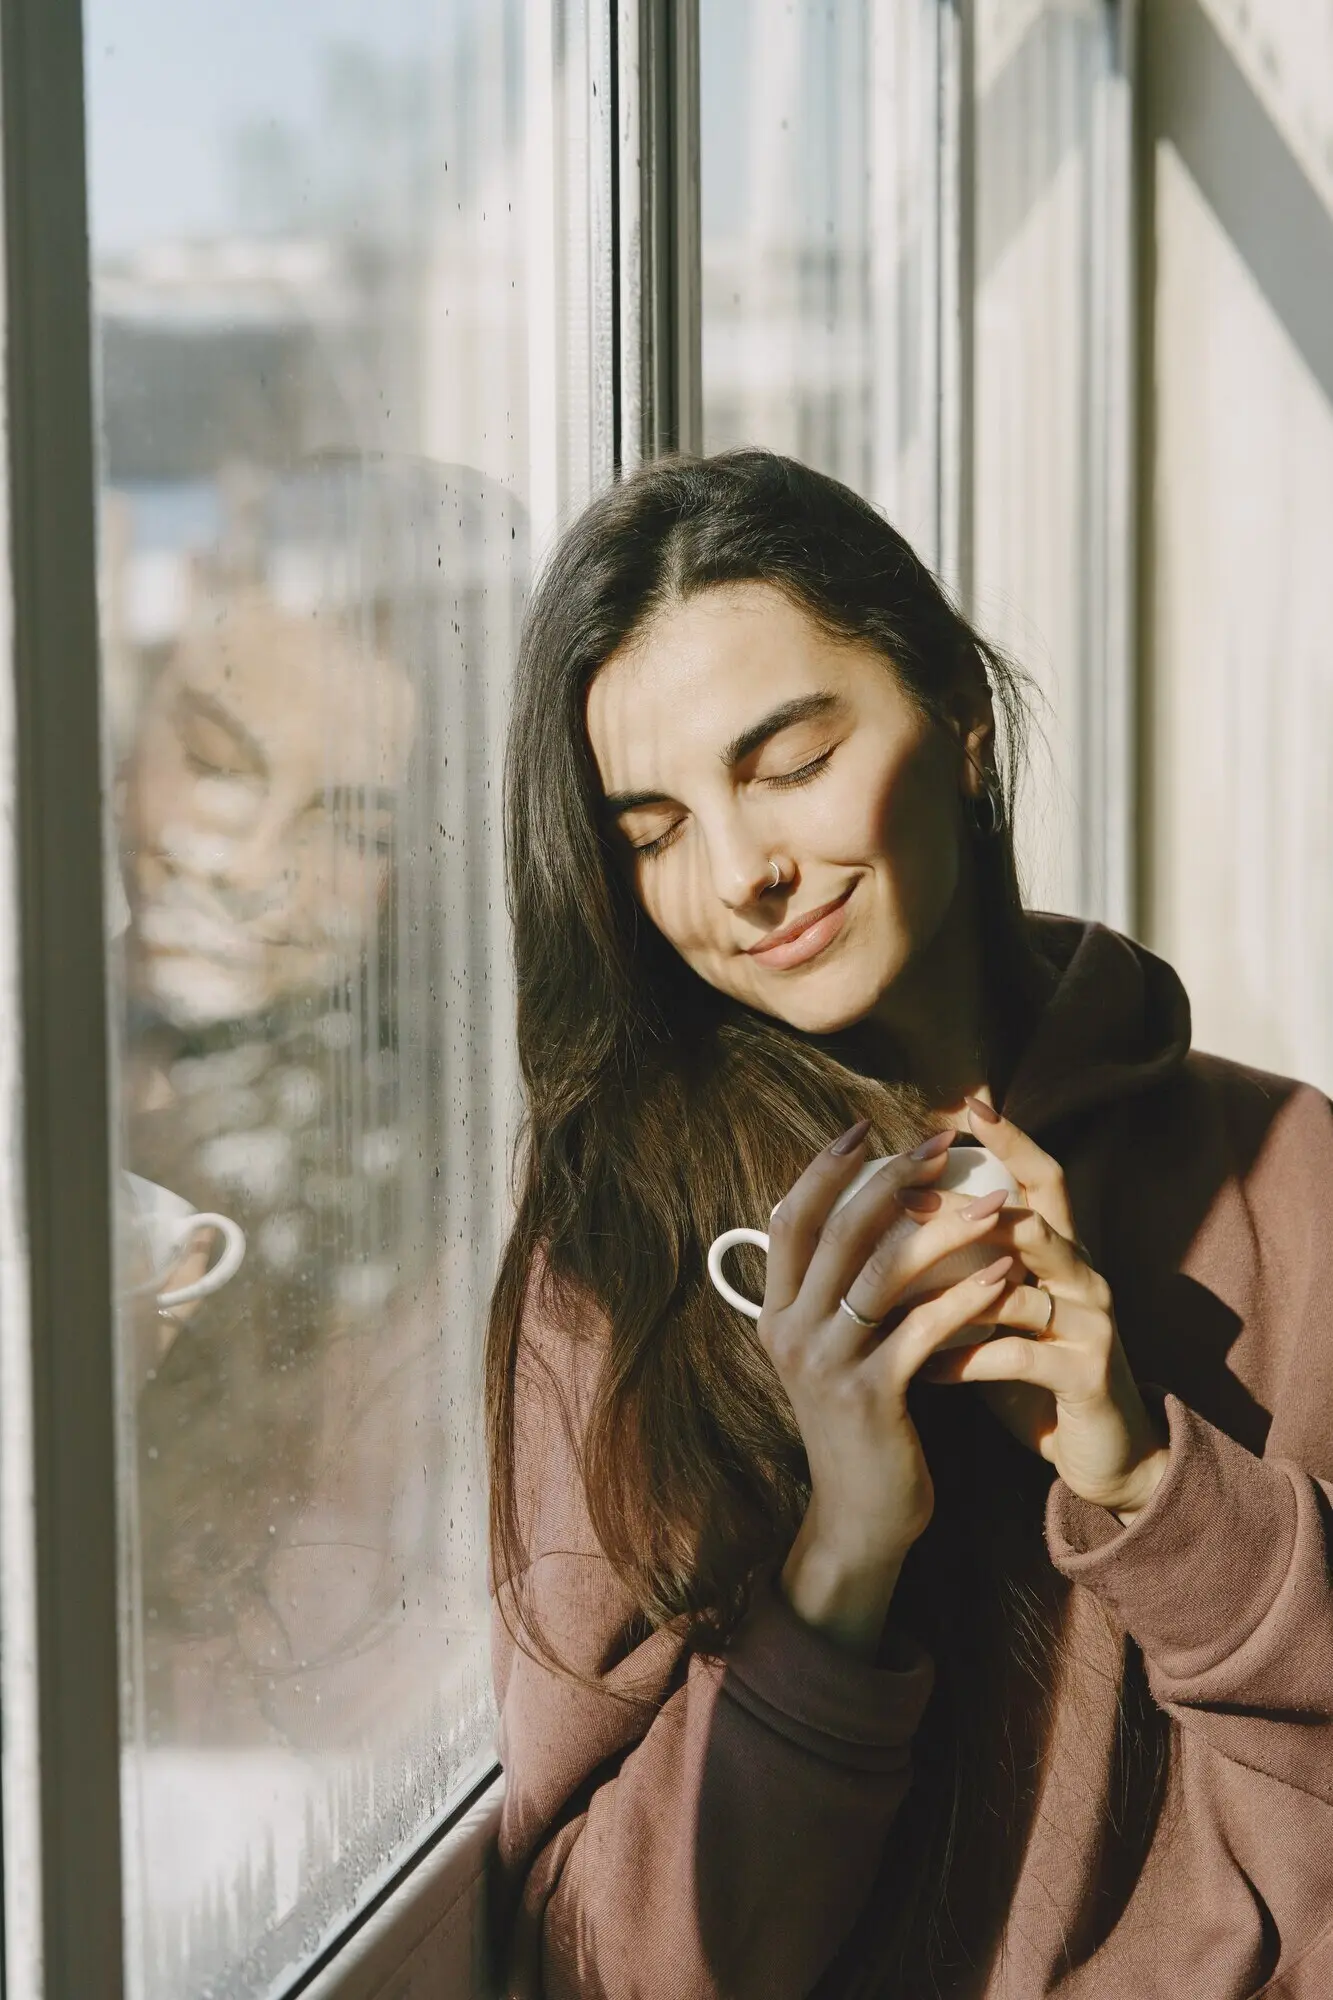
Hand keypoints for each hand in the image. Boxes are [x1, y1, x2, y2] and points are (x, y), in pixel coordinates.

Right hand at [760, 1120, 1018, 1649]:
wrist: (861, 1517)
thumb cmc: (860, 1422)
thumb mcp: (831, 1350)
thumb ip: (833, 1288)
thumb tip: (855, 1209)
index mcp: (774, 1311)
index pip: (790, 1216)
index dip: (826, 1167)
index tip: (868, 1126)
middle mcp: (789, 1331)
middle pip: (837, 1229)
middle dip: (891, 1177)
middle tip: (939, 1143)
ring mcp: (825, 1364)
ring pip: (883, 1270)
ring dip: (942, 1227)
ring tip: (992, 1201)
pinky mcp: (870, 1397)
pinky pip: (923, 1328)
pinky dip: (967, 1293)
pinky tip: (1004, 1269)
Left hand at [917, 1094, 1168, 1523]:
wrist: (1103, 1456)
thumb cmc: (1033, 1376)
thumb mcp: (998, 1313)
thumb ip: (962, 1268)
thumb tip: (886, 1217)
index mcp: (1062, 1253)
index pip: (1043, 1177)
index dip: (1011, 1139)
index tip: (963, 1104)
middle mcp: (1084, 1276)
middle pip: (1036, 1218)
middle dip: (969, 1207)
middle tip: (907, 1196)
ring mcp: (1092, 1324)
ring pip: (1019, 1288)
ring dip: (953, 1292)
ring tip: (894, 1293)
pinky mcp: (1088, 1376)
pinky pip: (1017, 1357)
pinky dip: (964, 1360)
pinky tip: (923, 1370)